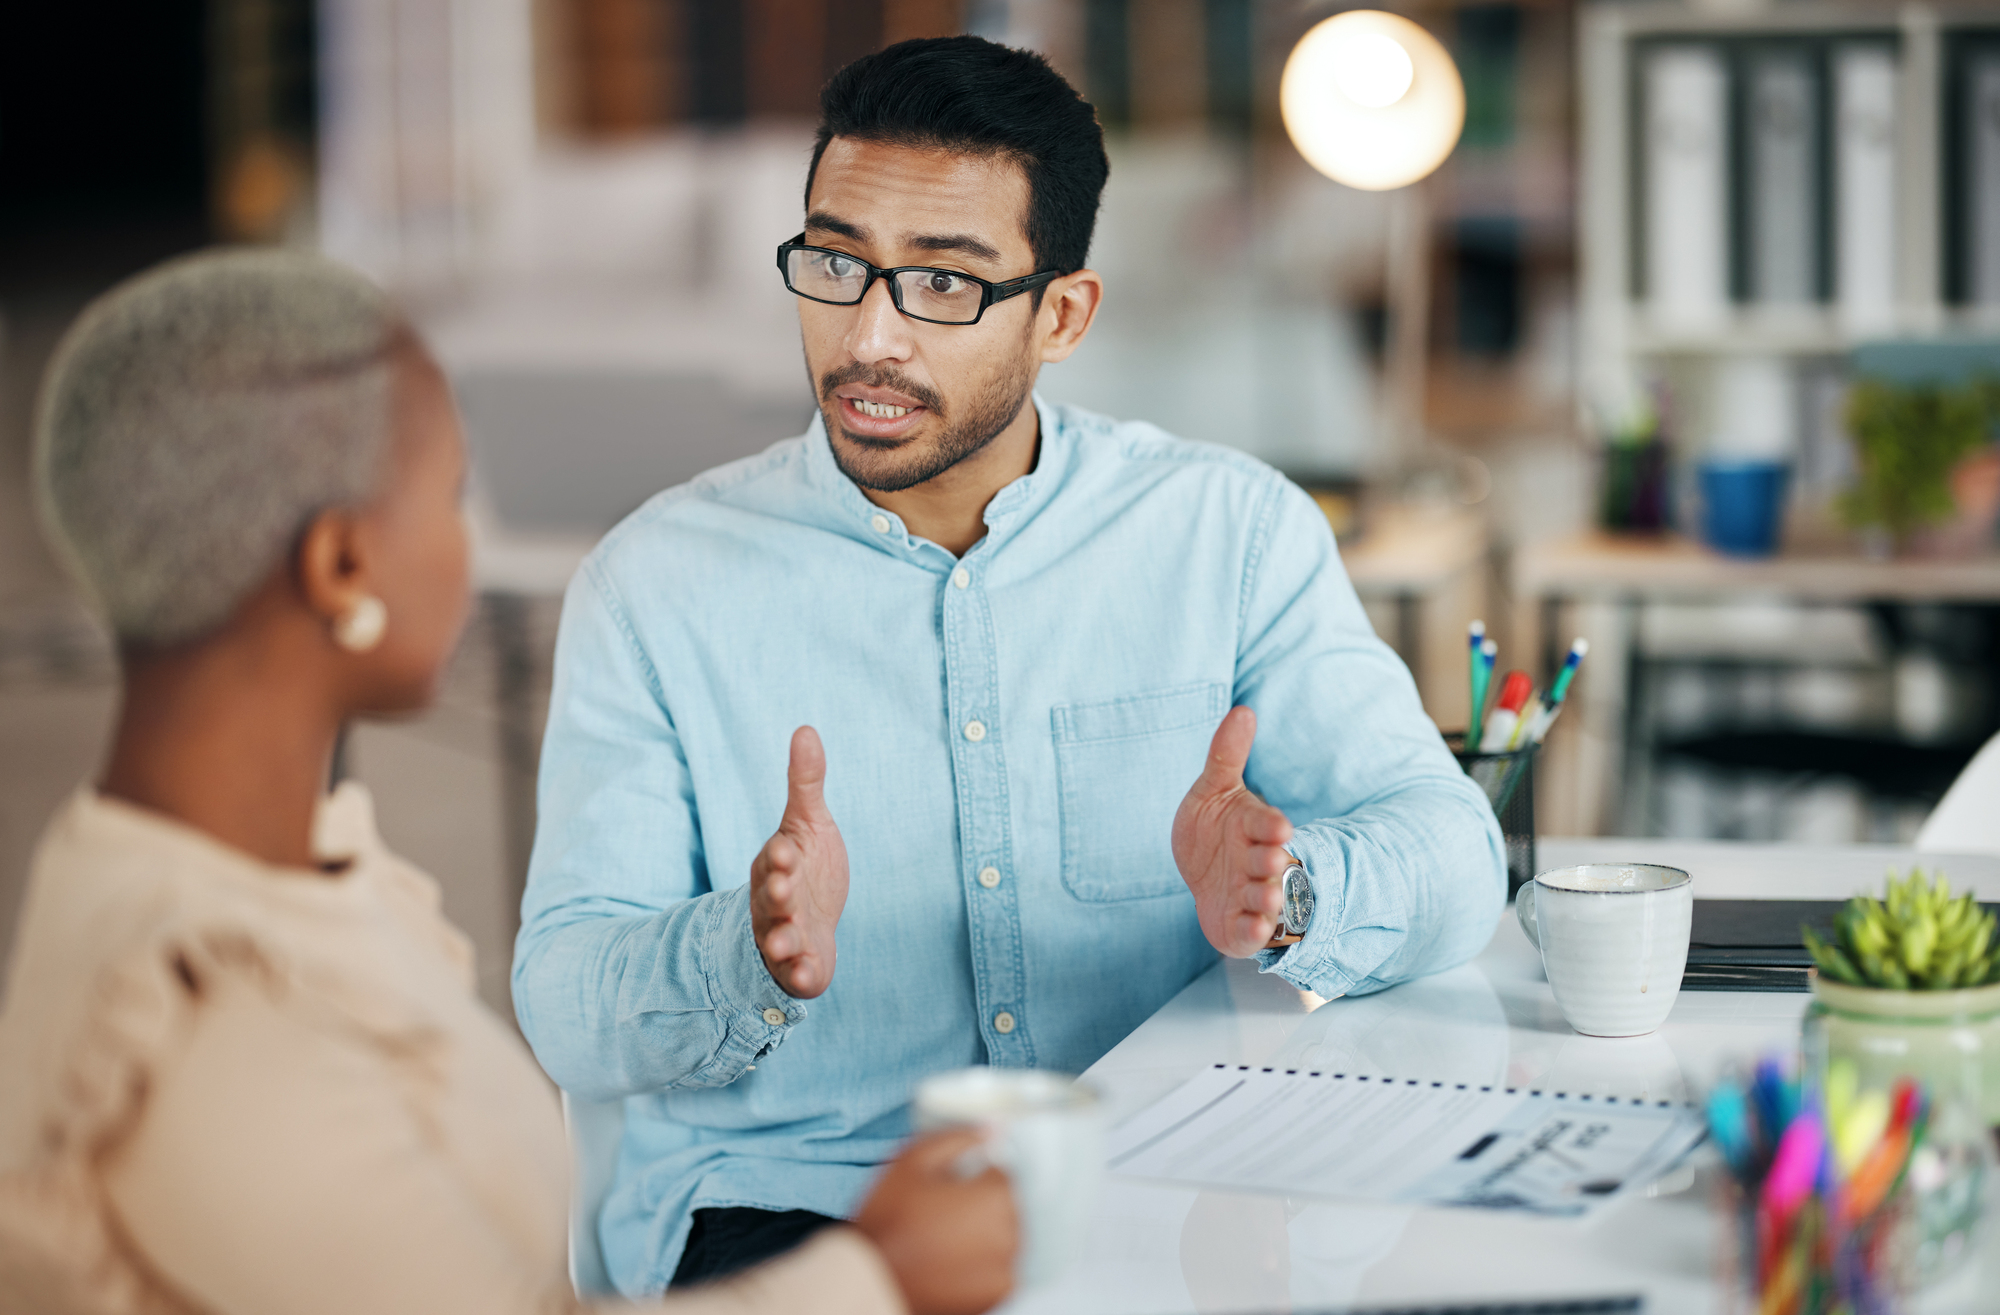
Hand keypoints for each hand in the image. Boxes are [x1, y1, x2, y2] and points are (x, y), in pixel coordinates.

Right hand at [750, 727, 848, 997]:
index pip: (776, 857)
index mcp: (777, 864)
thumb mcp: (807, 823)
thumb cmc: (805, 869)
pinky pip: (794, 971)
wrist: (807, 922)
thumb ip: (805, 783)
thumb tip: (805, 728)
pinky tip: (806, 976)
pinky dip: (798, 974)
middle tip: (784, 889)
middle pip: (771, 897)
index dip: (781, 855)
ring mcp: (784, 933)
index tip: (785, 849)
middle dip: (776, 893)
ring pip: (777, 936)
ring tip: (784, 943)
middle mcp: (775, 900)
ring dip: (781, 939)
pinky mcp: (798, 964)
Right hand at [854, 1129, 1017, 1314]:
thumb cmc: (887, 1221)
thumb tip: (991, 1128)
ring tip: (941, 1240)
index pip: (1000, 1174)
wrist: (870, 1278)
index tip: (948, 1189)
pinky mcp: (995, 1295)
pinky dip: (980, 1265)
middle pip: (1004, 1206)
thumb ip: (957, 1138)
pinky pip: (997, 1269)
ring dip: (981, 1234)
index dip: (972, 1178)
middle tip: (939, 1215)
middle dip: (978, 1206)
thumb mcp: (912, 1161)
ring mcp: (1004, 1269)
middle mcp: (1008, 1234)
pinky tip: (948, 1261)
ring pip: (1002, 1238)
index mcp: (994, 1197)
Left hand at [1172, 706, 1295, 956]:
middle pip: (1270, 862)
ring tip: (1269, 897)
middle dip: (1271, 861)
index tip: (1279, 826)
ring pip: (1265, 898)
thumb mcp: (1214, 791)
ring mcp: (1250, 895)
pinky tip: (1254, 929)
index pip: (1266, 824)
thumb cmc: (1215, 831)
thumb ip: (1226, 755)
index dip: (1271, 826)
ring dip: (1268, 897)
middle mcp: (1258, 863)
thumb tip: (1243, 711)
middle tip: (1272, 858)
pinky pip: (1250, 931)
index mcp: (1253, 828)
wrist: (1203, 877)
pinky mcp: (1240, 925)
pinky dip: (1254, 931)